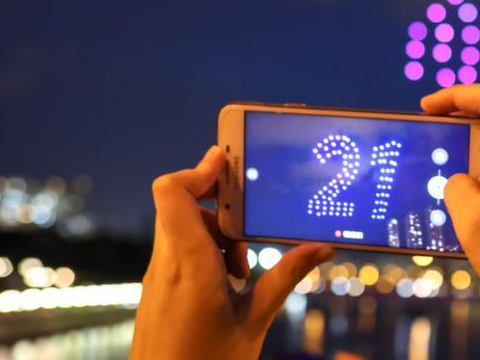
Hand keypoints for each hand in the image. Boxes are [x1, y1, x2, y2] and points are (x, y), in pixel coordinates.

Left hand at [131, 146, 334, 359]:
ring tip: (244, 266)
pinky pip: (179, 251)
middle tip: (254, 218)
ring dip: (216, 232)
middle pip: (183, 204)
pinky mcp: (158, 290)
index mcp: (189, 266)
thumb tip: (321, 246)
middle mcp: (165, 265)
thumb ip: (285, 278)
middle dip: (220, 202)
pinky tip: (231, 282)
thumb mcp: (254, 322)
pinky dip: (207, 252)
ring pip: (182, 228)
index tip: (228, 158)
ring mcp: (158, 278)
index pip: (173, 193)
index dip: (199, 168)